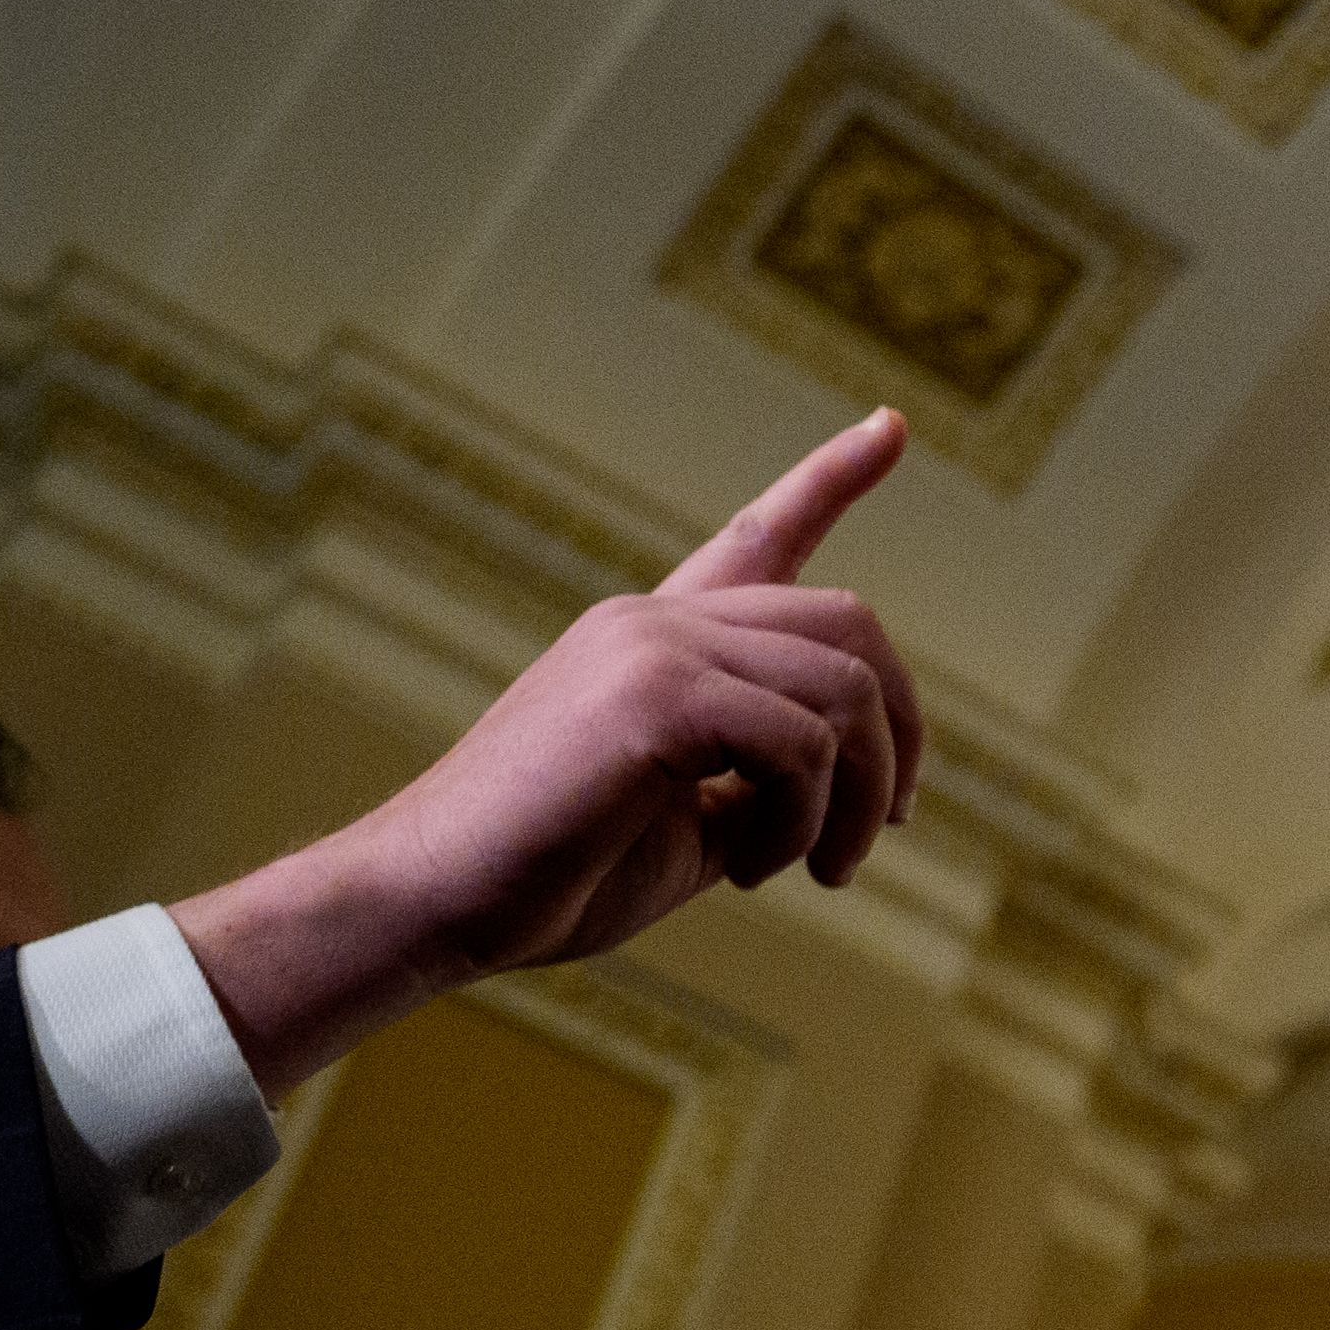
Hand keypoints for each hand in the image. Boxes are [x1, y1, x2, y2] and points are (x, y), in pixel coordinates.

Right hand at [175, 413, 930, 1093]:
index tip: (891, 426)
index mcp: (656, 640)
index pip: (758, 536)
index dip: (831, 479)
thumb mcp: (687, 822)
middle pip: (848, 624)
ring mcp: (651, 646)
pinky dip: (806, 821)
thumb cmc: (550, 878)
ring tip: (817, 869)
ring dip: (857, 799)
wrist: (429, 903)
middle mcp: (655, 621)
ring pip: (845, 690)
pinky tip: (757, 870)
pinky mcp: (651, 697)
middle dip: (899, 732)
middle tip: (883, 826)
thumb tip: (855, 786)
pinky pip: (802, 744)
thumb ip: (762, 780)